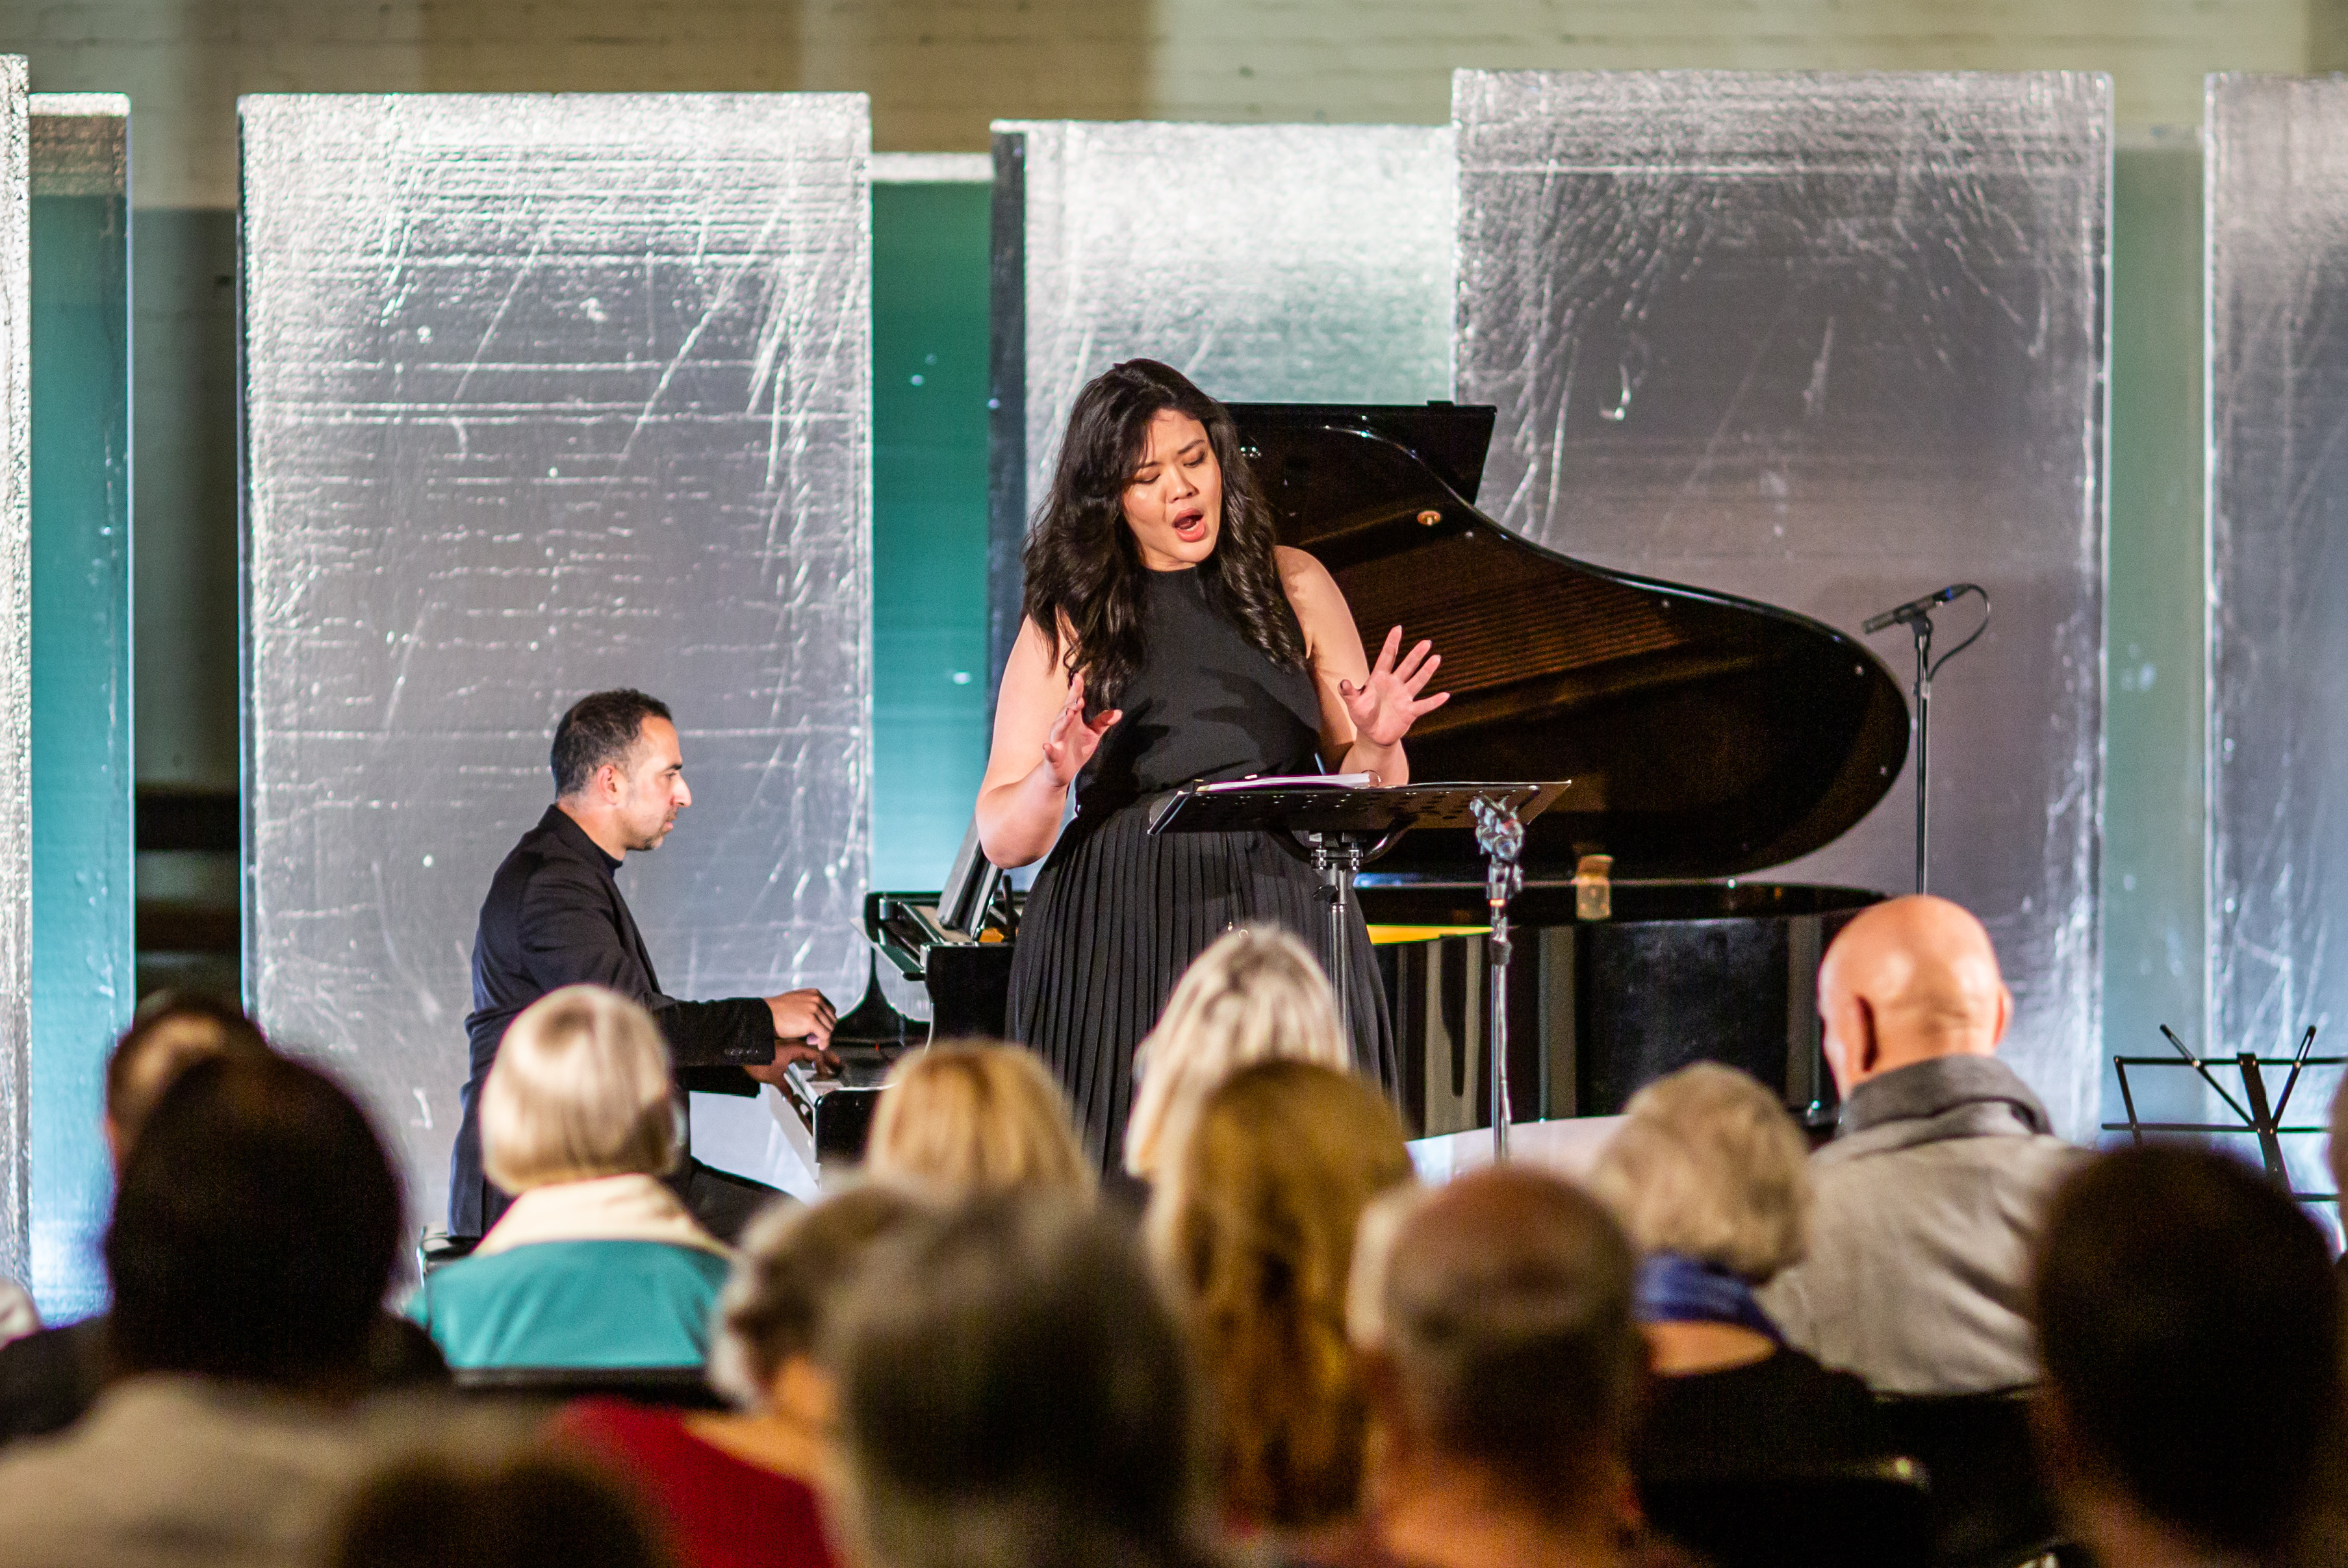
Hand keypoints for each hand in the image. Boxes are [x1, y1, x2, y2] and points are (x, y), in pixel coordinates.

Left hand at [745, 1040, 838, 1086]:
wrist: (742, 1052)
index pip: (816, 1055)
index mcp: (795, 1049)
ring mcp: (787, 1045)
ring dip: (818, 1057)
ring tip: (827, 1063)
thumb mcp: (774, 1078)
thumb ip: (785, 1088)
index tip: (826, 1074)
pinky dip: (807, 1056)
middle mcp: (793, 1045)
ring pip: (808, 1050)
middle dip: (827, 1058)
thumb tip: (792, 1098)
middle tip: (838, 1064)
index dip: (823, 1065)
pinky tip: (808, 1062)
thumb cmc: (758, 1062)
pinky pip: (800, 1051)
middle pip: (815, 1050)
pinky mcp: (781, 1047)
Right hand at [746, 988, 838, 1086]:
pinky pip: (825, 1036)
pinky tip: (818, 1046)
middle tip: (812, 1037)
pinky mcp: (811, 1021)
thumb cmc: (778, 1011)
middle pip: (832, 1020)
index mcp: (815, 994)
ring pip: (830, 1028)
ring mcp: (815, 1010)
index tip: (817, 1029)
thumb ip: (810, 1005)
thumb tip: (821, 1018)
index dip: (825, 1021)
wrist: (766, 1015)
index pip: (830, 1010)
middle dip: (824, 1029)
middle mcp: (817, 1000)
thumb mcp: (797, 1001)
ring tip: (810, 1039)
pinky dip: (824, 1043)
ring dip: (822, 1037)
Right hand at [1039, 671, 1120, 788]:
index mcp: (1073, 719)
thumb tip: (1119, 712)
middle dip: (1072, 704)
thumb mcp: (1093, 734)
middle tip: (1081, 698)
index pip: (1074, 701)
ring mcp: (1056, 741)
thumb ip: (1103, 722)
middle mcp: (1062, 727)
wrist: (1062, 771)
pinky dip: (1048, 748)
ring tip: (1069, 713)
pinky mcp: (1052, 755)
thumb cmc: (1077, 749)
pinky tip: (1046, 745)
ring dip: (1062, 721)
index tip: (1080, 676)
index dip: (1077, 689)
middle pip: (1066, 712)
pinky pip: (1049, 751)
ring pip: (1057, 729)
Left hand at [1340, 627, 1449, 748]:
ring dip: (1426, 671)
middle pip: (1406, 666)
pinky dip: (1434, 702)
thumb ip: (1348, 692)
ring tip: (1436, 658)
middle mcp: (1394, 684)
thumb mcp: (1353, 704)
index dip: (1392, 643)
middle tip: (1426, 643)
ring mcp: (1404, 697)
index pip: (1387, 658)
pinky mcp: (1410, 712)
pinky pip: (1424, 705)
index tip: (1398, 629)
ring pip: (1417, 681)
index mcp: (1379, 679)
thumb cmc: (1362, 715)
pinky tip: (1445, 695)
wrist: (1373, 734)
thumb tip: (1343, 682)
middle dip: (1415, 655)